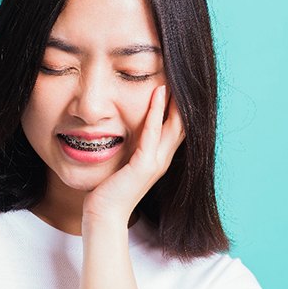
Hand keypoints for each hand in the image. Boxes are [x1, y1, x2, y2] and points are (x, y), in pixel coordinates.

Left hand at [82, 85, 184, 228]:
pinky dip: (156, 113)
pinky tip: (157, 94)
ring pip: (174, 124)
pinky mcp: (144, 165)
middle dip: (183, 99)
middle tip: (181, 73)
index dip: (179, 105)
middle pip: (182, 123)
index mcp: (158, 158)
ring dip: (174, 99)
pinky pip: (153, 133)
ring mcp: (156, 163)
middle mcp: (162, 159)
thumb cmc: (108, 190)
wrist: (103, 215)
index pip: (176, 127)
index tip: (176, 82)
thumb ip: (129, 147)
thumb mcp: (123, 163)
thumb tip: (122, 129)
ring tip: (173, 76)